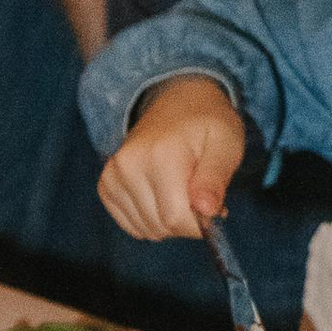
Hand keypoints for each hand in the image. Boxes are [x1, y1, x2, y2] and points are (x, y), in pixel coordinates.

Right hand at [98, 75, 246, 240]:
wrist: (178, 102)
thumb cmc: (208, 124)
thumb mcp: (225, 144)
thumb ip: (215, 178)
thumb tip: (206, 210)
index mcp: (161, 155)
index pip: (175, 217)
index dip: (198, 224)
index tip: (213, 209)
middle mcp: (128, 165)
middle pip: (159, 226)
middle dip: (186, 222)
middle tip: (199, 196)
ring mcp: (112, 175)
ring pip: (144, 229)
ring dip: (168, 222)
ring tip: (182, 192)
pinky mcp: (106, 184)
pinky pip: (130, 224)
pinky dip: (150, 220)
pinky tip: (163, 197)